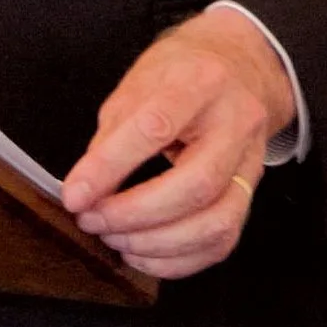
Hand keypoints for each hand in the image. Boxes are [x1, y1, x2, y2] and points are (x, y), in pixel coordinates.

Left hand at [61, 10, 295, 278]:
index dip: (109, 167)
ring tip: (115, 238)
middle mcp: (236, 122)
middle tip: (93, 220)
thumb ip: (114, 130)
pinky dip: (178, 260)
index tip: (75, 195)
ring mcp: (251, 163)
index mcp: (200, 81)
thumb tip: (87, 185)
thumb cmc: (182, 72)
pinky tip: (143, 252)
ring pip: (215, 223)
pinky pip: (221, 242)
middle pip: (195, 185)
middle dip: (135, 214)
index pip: (155, 128)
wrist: (239, 67)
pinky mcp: (251, 194)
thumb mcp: (140, 80)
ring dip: (156, 243)